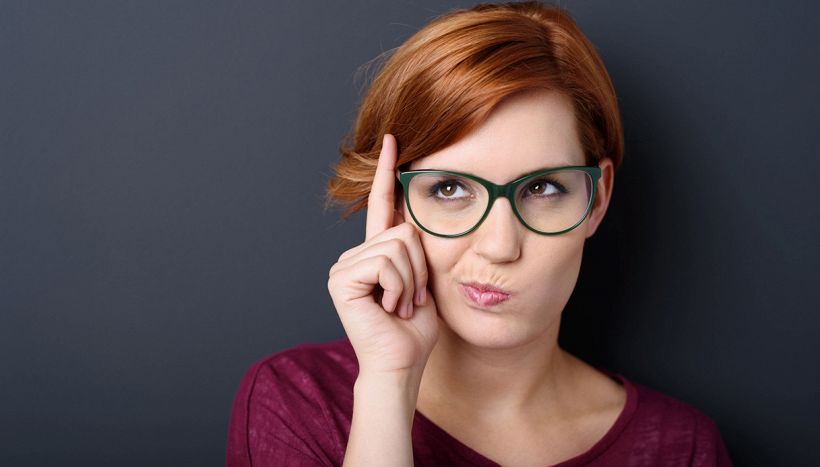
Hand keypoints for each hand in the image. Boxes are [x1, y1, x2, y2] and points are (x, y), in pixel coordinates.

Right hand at [328, 134, 438, 376]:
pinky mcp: (341, 279)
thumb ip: (418, 247)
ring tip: (400, 306)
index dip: (386, 171)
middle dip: (420, 268)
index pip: (382, 203)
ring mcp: (344, 266)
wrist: (402, 364)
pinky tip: (389, 307)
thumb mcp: (424, 279)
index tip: (393, 139)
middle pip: (404, 229)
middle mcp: (355, 255)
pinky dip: (398, 286)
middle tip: (410, 299)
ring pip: (398, 245)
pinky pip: (386, 261)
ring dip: (411, 280)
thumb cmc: (415, 329)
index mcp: (375, 253)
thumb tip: (418, 215)